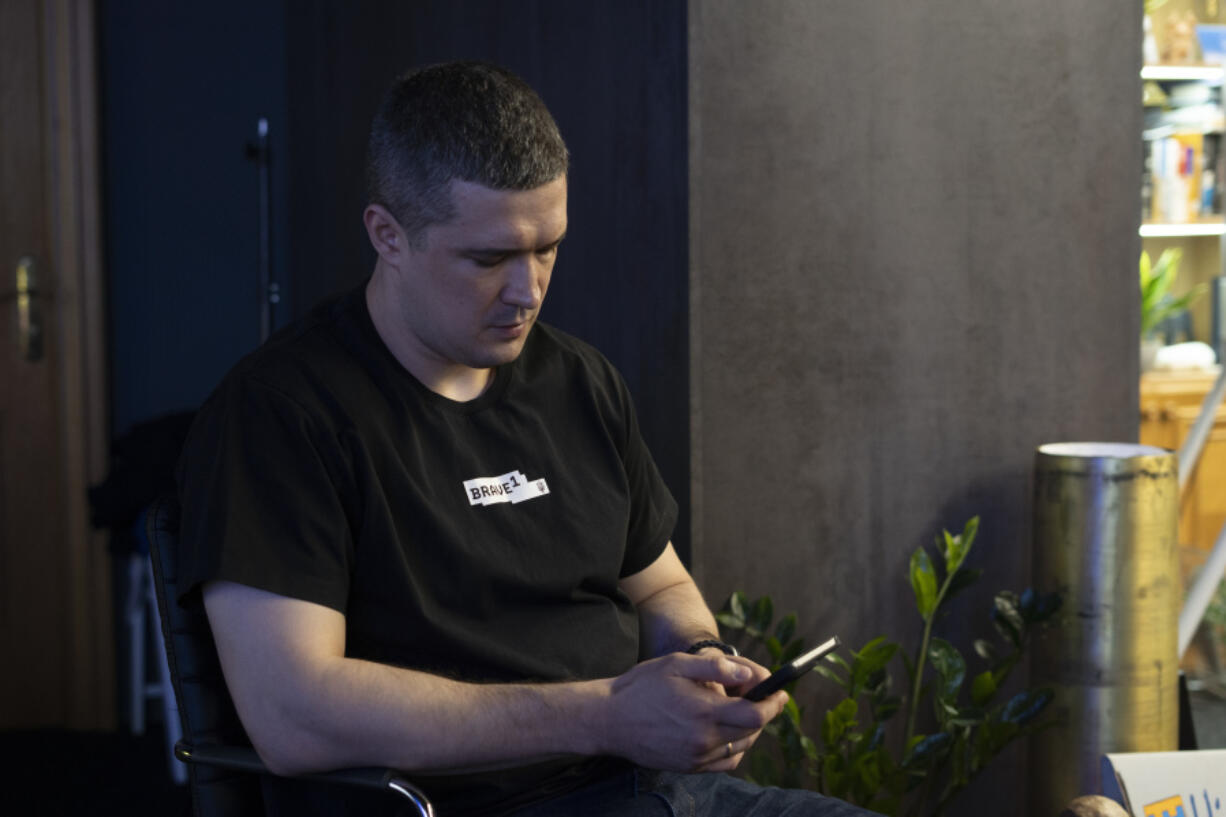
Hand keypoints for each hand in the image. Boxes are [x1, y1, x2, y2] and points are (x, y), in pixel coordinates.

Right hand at [595, 652, 787, 772]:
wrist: (609, 720)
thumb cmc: (641, 687)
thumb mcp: (676, 664)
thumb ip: (715, 667)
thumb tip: (750, 674)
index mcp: (704, 712)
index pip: (756, 715)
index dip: (774, 704)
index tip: (781, 693)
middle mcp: (704, 740)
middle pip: (752, 732)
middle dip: (763, 713)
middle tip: (759, 695)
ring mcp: (696, 758)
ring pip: (740, 747)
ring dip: (749, 730)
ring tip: (740, 709)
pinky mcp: (688, 767)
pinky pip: (724, 761)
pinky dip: (734, 747)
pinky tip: (725, 731)